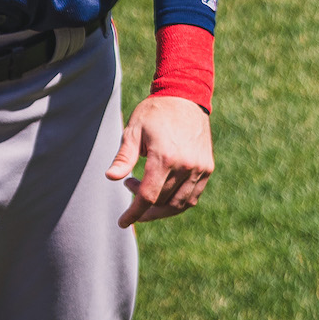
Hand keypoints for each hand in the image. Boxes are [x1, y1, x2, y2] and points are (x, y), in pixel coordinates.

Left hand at [105, 94, 213, 227]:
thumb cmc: (154, 113)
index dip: (133, 213)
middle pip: (162, 202)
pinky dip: (176, 203)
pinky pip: (192, 197)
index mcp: (165, 156)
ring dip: (159, 208)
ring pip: (179, 204)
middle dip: (142, 203)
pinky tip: (163, 193)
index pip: (148, 197)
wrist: (185, 97)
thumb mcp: (133, 131)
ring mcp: (200, 168)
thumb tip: (111, 177)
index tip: (123, 222)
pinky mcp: (207, 168)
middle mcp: (186, 165)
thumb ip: (124, 157)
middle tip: (129, 185)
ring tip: (145, 192)